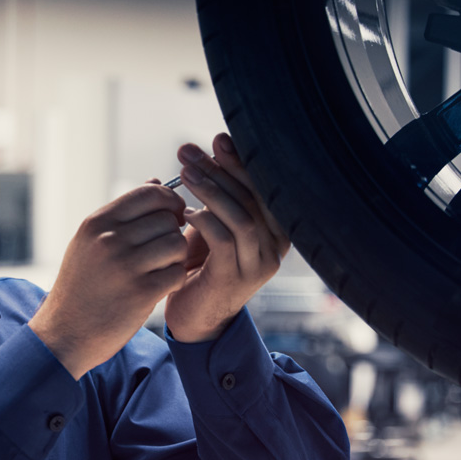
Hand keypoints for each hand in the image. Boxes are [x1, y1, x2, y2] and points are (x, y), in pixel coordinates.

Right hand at [29, 184, 188, 379]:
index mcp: (96, 224)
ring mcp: (125, 266)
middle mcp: (109, 240)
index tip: (172, 217)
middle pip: (167, 220)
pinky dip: (174, 280)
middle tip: (161, 251)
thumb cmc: (81, 286)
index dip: (169, 202)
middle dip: (172, 233)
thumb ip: (123, 214)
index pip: (149, 194)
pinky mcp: (141, 293)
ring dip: (175, 258)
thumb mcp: (90, 244)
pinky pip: (177, 273)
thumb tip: (156, 182)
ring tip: (159, 269)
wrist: (65, 332)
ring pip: (176, 244)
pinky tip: (160, 287)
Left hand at [165, 133, 290, 342]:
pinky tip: (187, 211)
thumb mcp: (206, 228)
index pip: (263, 186)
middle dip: (222, 169)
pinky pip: (225, 241)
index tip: (218, 139)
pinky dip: (206, 221)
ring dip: (212, 190)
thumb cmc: (198, 270)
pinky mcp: (236, 279)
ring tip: (186, 173)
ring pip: (243, 216)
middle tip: (190, 152)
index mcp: (273, 229)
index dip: (242, 161)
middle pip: (254, 196)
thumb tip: (191, 156)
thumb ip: (206, 197)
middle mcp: (274, 246)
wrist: (193, 320)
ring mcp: (258, 264)